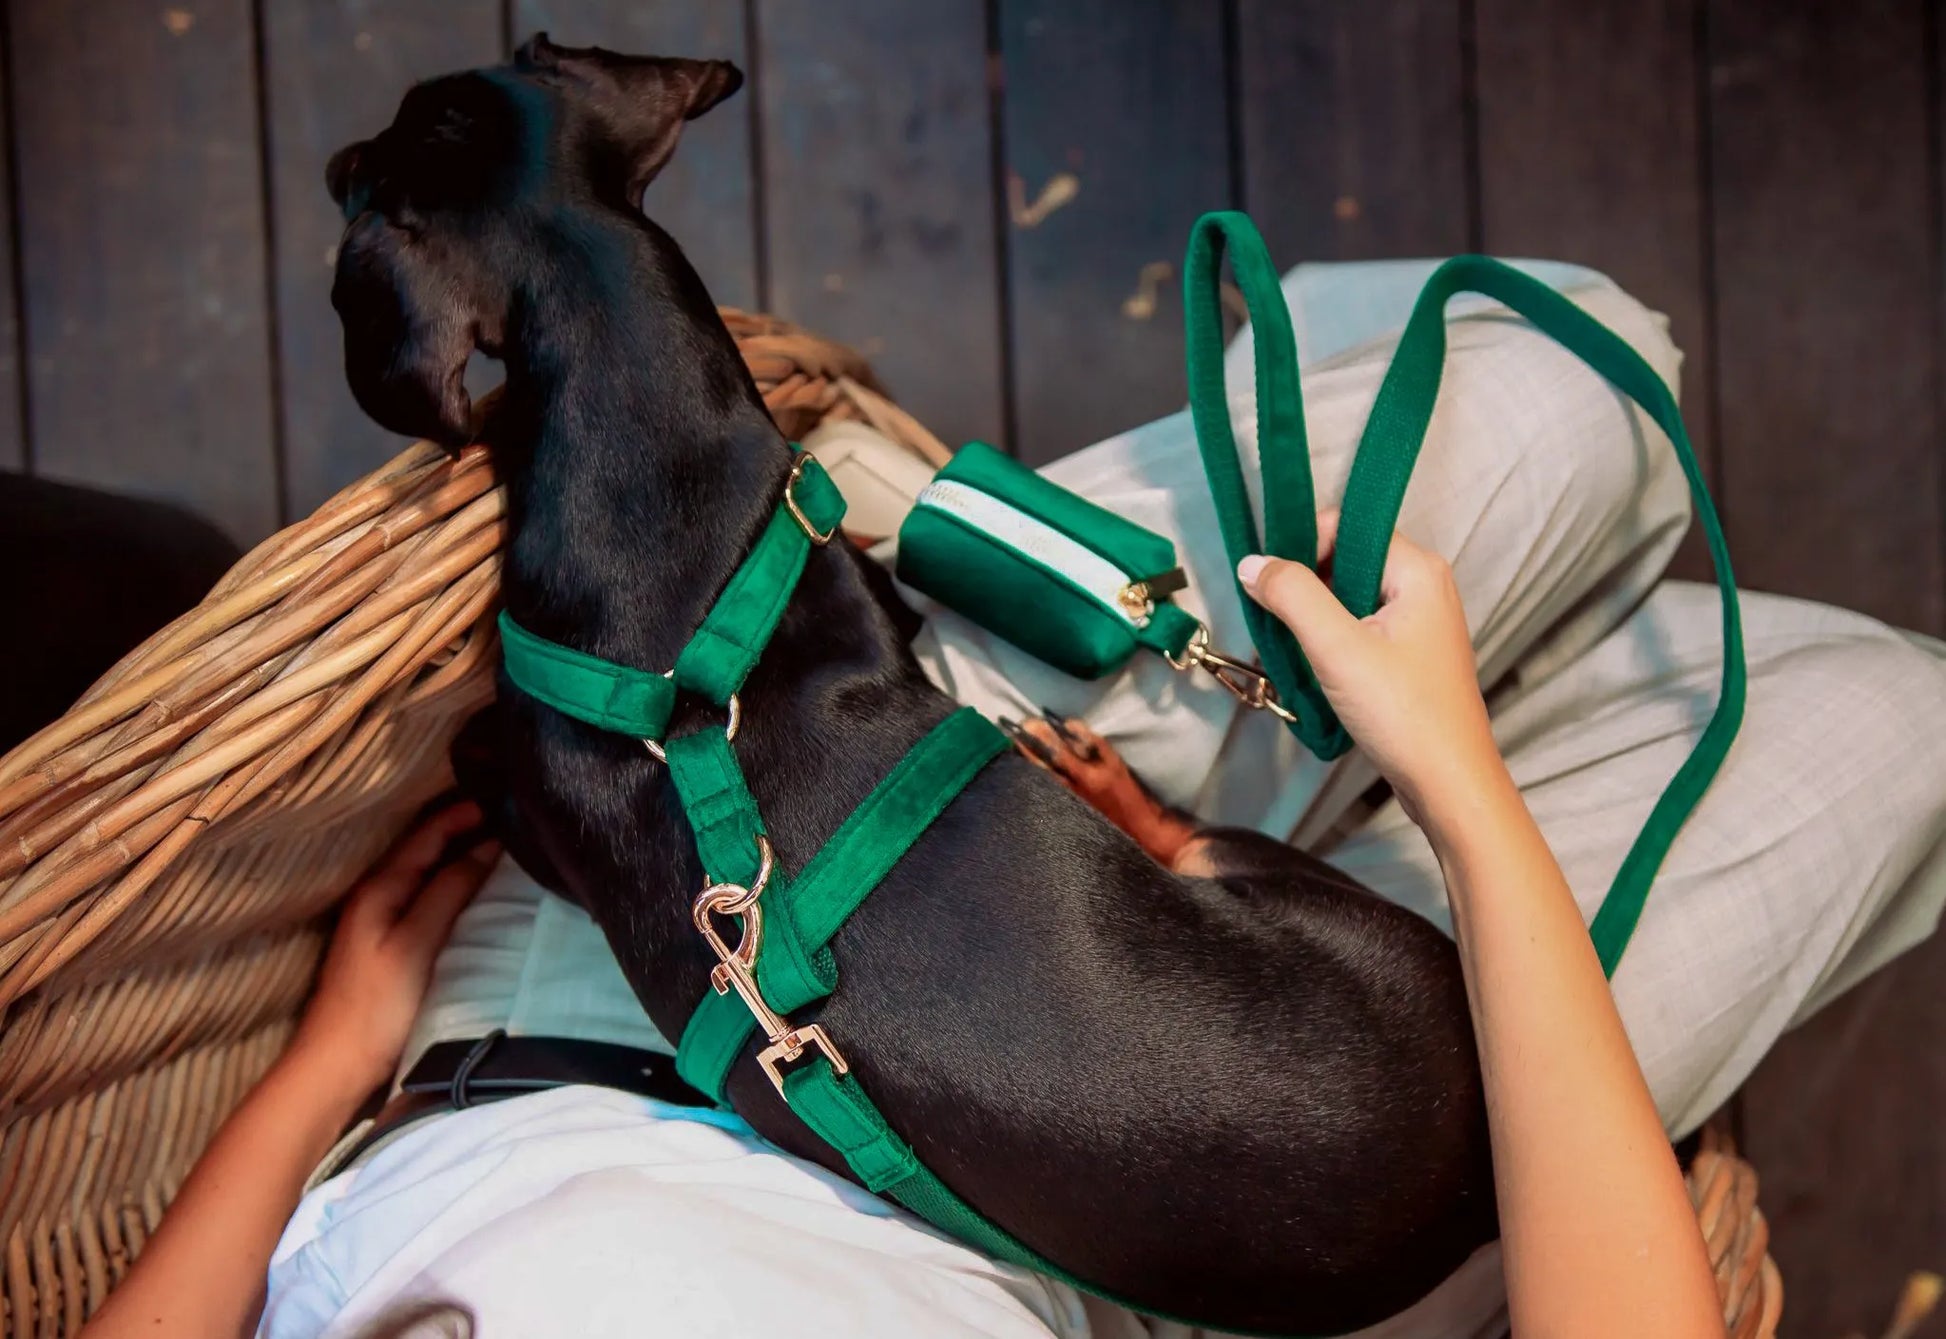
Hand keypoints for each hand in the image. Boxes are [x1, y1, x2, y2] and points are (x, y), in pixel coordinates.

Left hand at [291, 801, 499, 1094]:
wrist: (337, 1066)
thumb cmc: (378, 1005)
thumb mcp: (418, 942)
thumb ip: (449, 890)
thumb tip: (487, 846)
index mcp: (381, 887)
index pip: (429, 833)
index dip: (467, 812)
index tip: (510, 800)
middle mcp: (378, 895)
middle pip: (427, 847)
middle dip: (468, 827)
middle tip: (515, 819)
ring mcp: (383, 920)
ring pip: (429, 871)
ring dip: (463, 855)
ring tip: (508, 848)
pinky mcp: (392, 945)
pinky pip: (429, 897)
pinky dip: (456, 884)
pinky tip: (480, 892)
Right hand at [1237, 513, 1503, 826]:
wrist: (1449, 784)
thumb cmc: (1404, 714)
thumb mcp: (1337, 648)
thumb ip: (1292, 596)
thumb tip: (1253, 563)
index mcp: (1418, 570)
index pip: (1347, 526)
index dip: (1304, 546)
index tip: (1269, 581)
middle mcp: (1425, 587)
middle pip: (1346, 560)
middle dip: (1305, 586)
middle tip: (1275, 621)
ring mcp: (1420, 623)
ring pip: (1350, 598)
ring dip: (1314, 618)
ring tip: (1293, 650)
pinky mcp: (1411, 655)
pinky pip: (1360, 627)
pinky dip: (1332, 641)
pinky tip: (1315, 669)